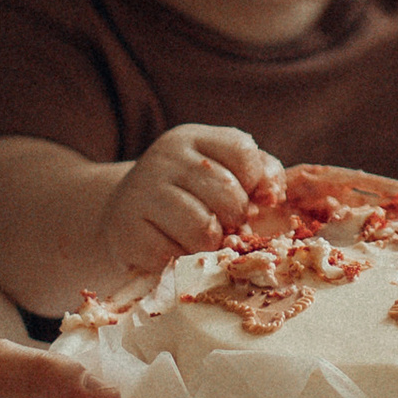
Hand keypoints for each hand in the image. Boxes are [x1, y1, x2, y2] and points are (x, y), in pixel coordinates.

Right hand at [100, 125, 280, 277]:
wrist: (124, 213)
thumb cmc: (190, 194)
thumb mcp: (224, 170)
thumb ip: (261, 174)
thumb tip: (272, 196)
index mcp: (192, 138)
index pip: (242, 152)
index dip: (254, 180)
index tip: (244, 194)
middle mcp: (164, 158)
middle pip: (227, 193)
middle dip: (236, 218)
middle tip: (225, 224)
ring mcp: (141, 193)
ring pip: (203, 228)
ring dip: (212, 244)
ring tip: (204, 240)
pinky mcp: (127, 231)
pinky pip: (174, 255)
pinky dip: (183, 260)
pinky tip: (176, 249)